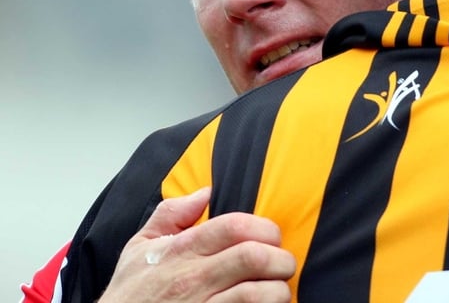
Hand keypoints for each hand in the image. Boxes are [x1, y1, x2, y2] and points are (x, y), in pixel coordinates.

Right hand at [99, 187, 295, 301]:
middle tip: (283, 264)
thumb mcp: (139, 247)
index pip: (233, 226)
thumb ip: (172, 213)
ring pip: (257, 293)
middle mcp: (192, 279)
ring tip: (279, 290)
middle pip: (253, 256)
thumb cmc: (129, 294)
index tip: (272, 237)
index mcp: (181, 251)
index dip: (264, 228)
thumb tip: (206, 191)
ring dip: (277, 291)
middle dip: (280, 258)